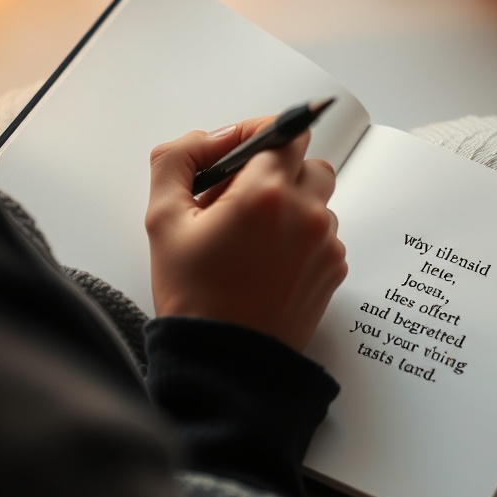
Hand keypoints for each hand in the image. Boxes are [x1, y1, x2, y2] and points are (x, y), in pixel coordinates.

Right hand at [145, 117, 347, 351]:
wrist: (224, 364)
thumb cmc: (193, 297)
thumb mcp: (162, 220)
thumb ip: (177, 160)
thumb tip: (209, 138)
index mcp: (265, 194)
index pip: (286, 131)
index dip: (259, 134)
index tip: (239, 149)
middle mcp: (305, 214)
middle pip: (308, 162)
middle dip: (277, 171)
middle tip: (241, 198)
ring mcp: (325, 244)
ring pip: (317, 200)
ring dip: (291, 206)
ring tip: (252, 238)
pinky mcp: (334, 270)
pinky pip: (324, 234)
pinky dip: (301, 238)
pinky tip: (268, 263)